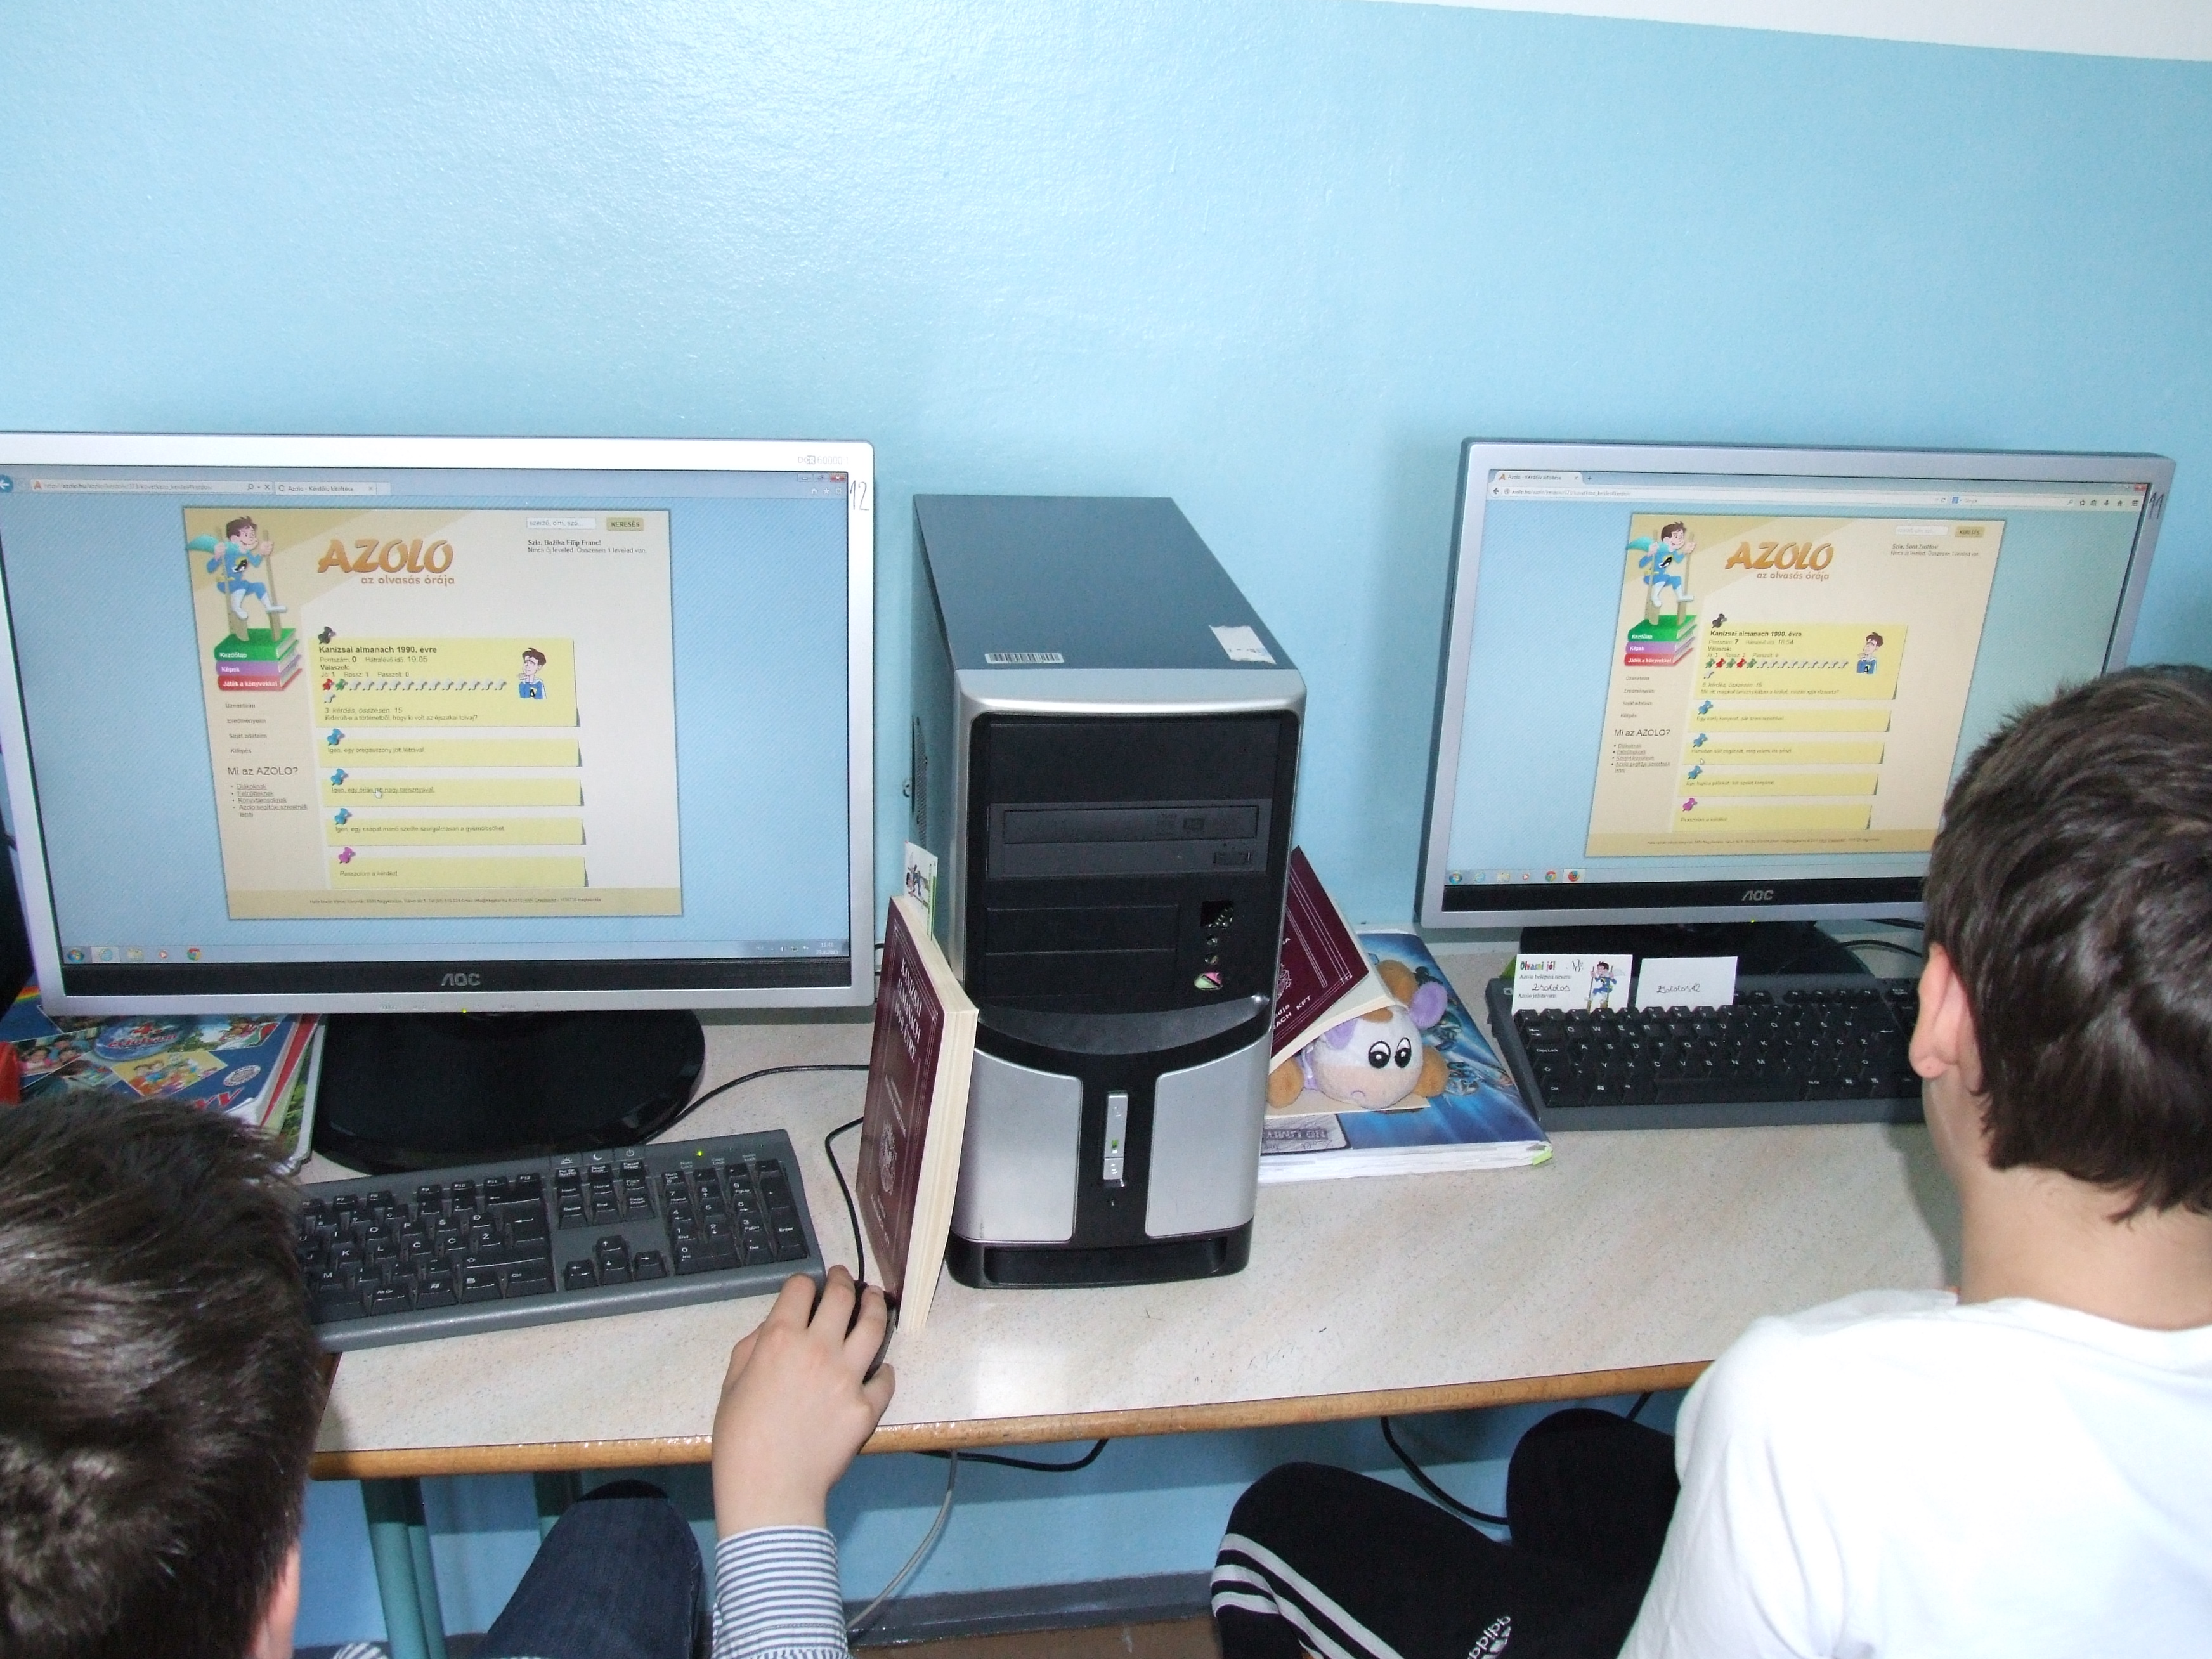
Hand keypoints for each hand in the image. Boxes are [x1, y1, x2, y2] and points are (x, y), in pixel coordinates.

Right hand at [712, 1267, 894, 1534]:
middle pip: (842, 1297)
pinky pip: (885, 1379)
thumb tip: (774, 1327)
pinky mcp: (867, 1406)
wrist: (770, 1488)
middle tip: (846, 1278)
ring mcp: (849, 1376)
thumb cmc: (740, 1440)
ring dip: (876, 1306)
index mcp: (780, 1339)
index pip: (799, 1289)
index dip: (803, 1283)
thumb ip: (753, 1347)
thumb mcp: (731, 1384)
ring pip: (874, 1326)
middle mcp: (819, 1348)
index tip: (807, 1286)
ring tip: (875, 1299)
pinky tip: (880, 1369)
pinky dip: (883, 1371)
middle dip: (844, 1280)